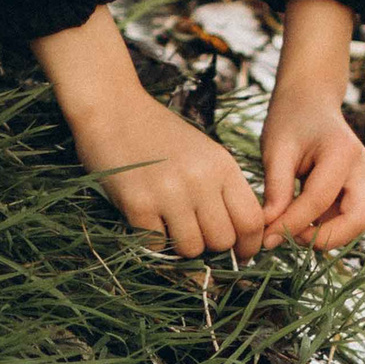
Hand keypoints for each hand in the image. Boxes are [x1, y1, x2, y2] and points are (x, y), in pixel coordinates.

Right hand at [35, 7, 264, 257]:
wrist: (112, 108)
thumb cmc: (159, 134)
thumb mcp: (204, 153)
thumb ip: (223, 189)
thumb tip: (238, 239)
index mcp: (222, 166)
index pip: (251, 220)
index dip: (249, 246)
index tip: (241, 255)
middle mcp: (200, 180)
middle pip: (223, 241)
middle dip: (211, 247)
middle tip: (197, 236)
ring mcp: (169, 193)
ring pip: (192, 249)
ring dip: (182, 247)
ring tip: (170, 226)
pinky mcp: (138, 204)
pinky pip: (157, 246)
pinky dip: (153, 242)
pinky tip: (148, 221)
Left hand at [262, 0, 364, 250]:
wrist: (311, 101)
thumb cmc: (290, 120)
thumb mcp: (276, 149)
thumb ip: (275, 189)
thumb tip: (269, 232)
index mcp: (343, 152)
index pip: (319, 201)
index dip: (291, 225)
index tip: (265, 239)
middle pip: (356, 221)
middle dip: (322, 239)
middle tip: (286, 239)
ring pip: (356, 225)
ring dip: (324, 235)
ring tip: (288, 228)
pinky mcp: (364, 190)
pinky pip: (349, 219)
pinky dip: (326, 227)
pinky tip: (298, 220)